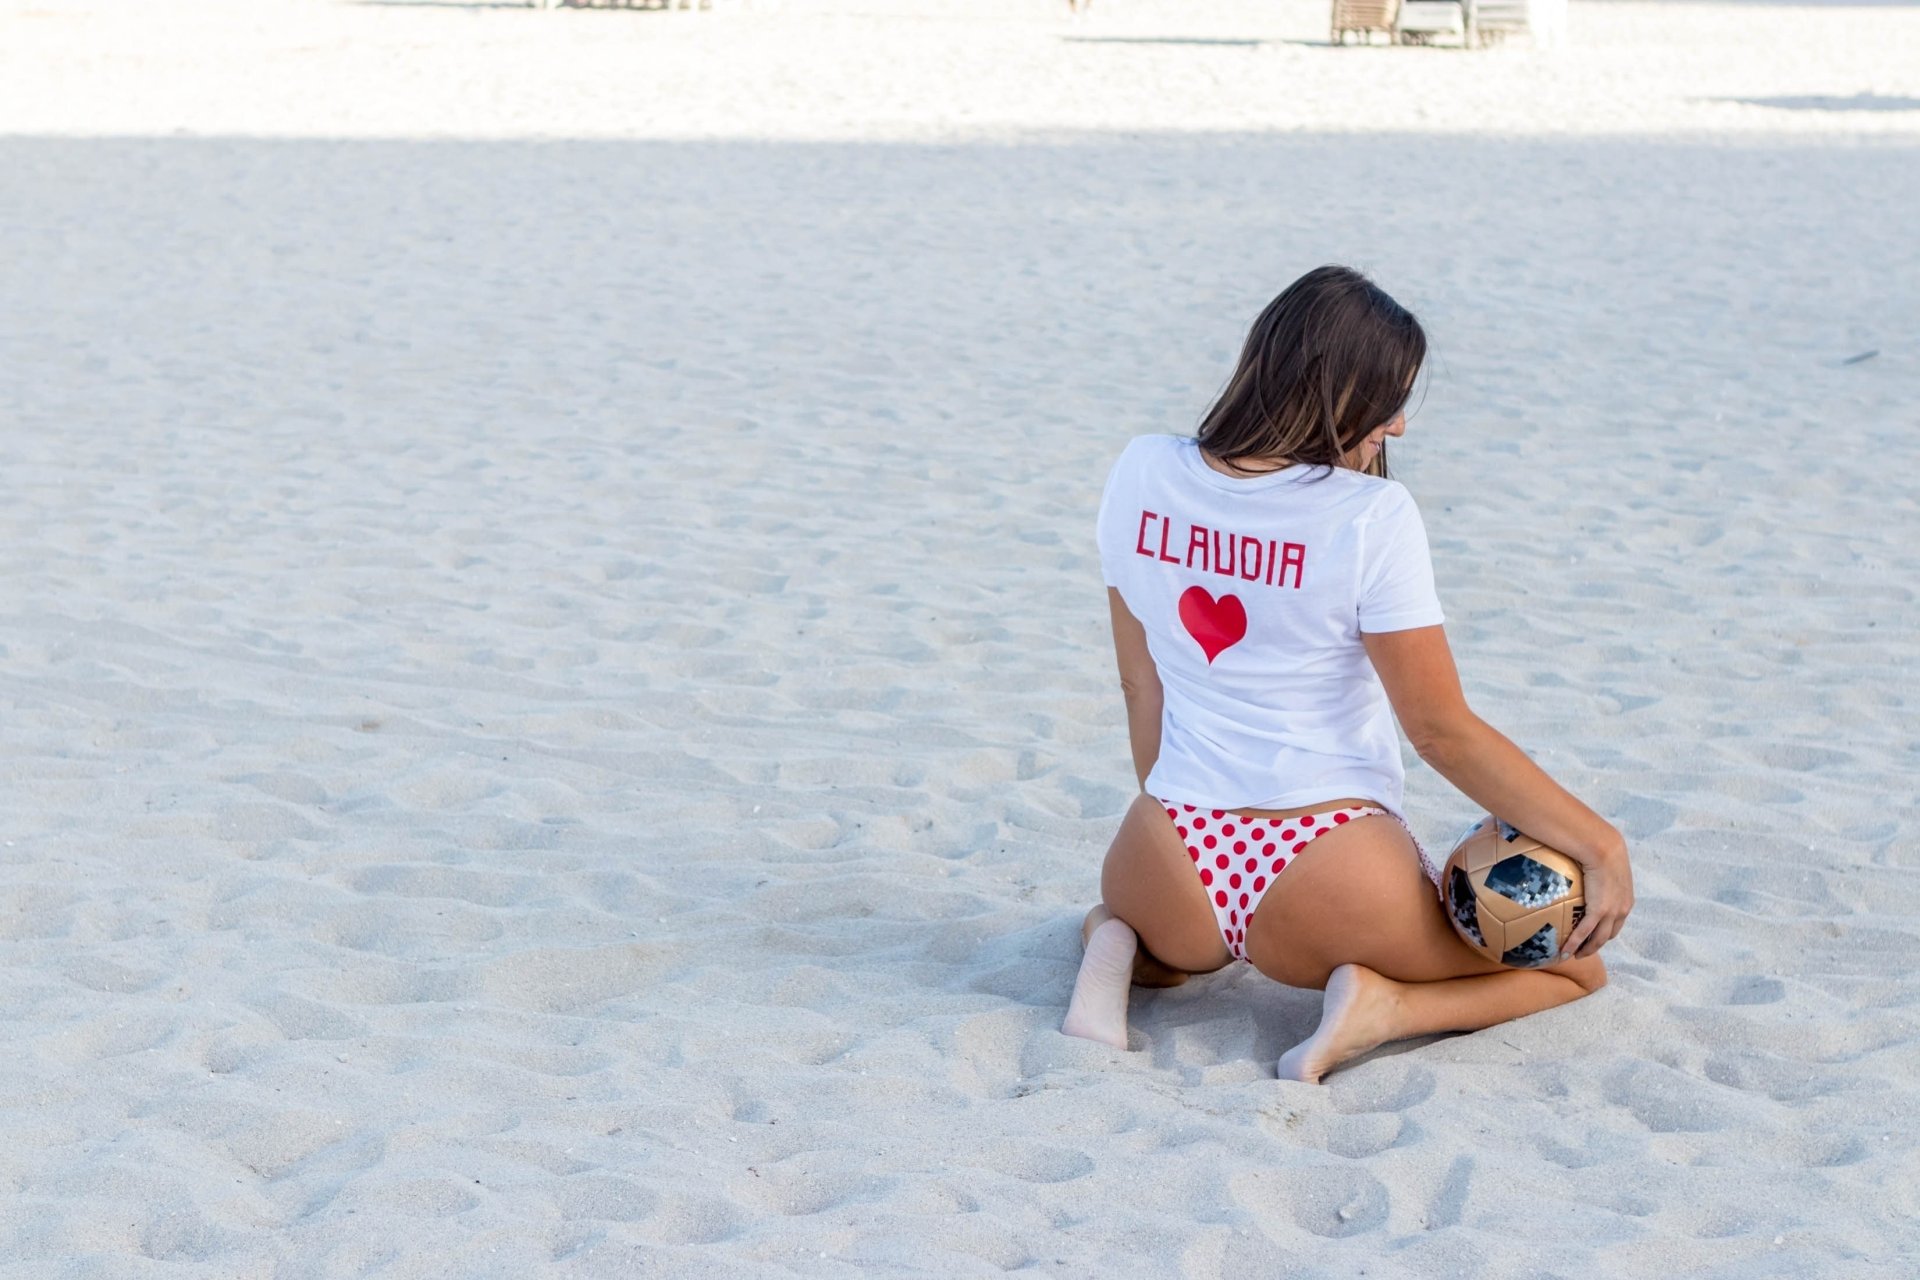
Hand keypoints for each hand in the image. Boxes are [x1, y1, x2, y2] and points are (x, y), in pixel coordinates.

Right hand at [1561, 842, 1632, 960]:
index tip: (1594, 935)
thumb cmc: (1601, 848)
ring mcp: (1611, 912)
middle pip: (1609, 934)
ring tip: (1573, 954)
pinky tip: (1565, 950)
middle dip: (1597, 944)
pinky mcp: (1598, 911)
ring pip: (1599, 939)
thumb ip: (1599, 871)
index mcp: (1625, 900)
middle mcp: (1622, 909)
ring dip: (1587, 949)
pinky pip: (1584, 932)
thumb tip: (1582, 865)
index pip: (1616, 922)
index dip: (1605, 930)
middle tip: (1583, 950)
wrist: (1603, 847)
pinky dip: (1575, 943)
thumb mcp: (1607, 864)